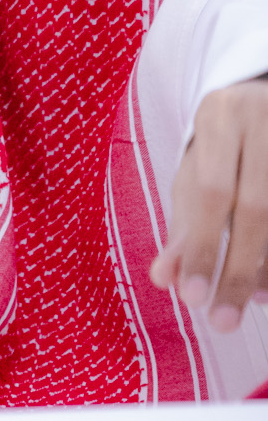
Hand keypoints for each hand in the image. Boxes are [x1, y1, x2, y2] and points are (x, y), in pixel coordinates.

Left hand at [149, 77, 267, 331]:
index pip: (211, 191)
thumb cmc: (224, 148)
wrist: (267, 100)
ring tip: (251, 303)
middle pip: (256, 208)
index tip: (191, 299)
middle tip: (222, 320)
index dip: (203, 246)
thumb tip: (163, 279)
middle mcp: (265, 119)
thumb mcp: (195, 175)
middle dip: (237, 269)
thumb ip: (181, 225)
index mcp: (220, 117)